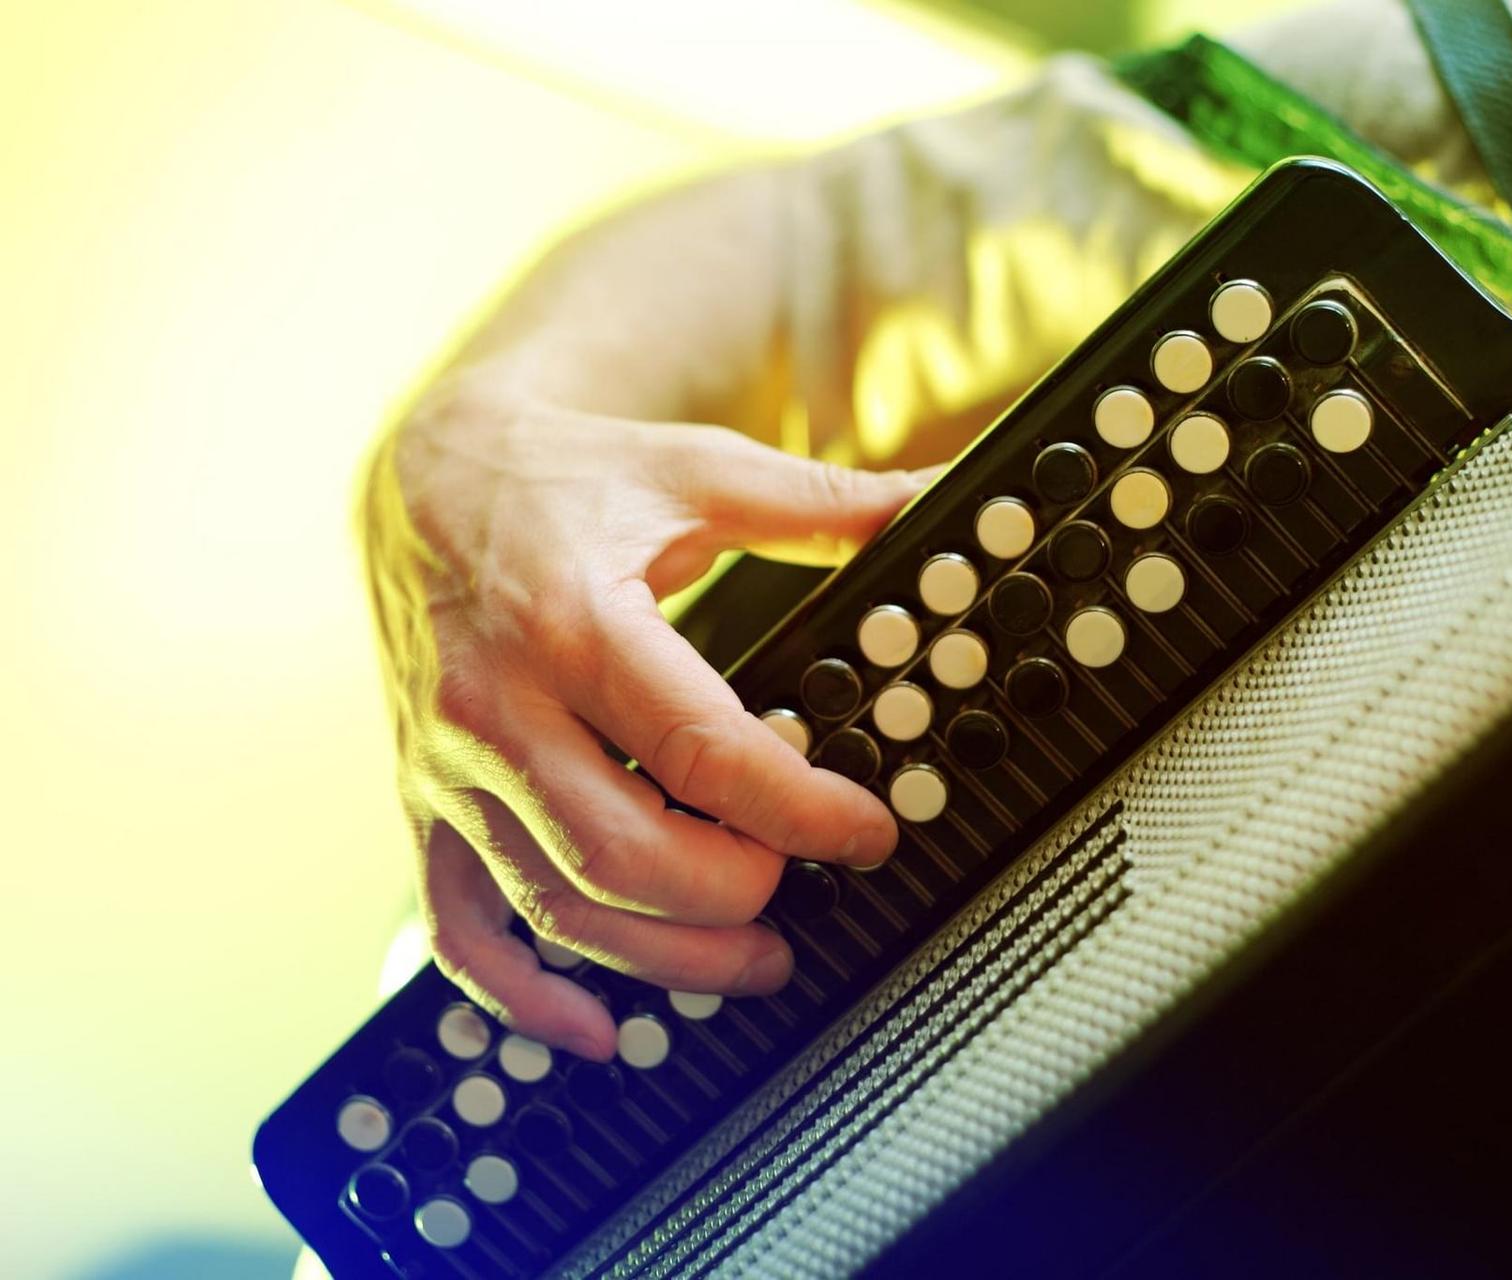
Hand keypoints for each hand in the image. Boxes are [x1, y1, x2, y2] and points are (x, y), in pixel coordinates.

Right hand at [363, 381, 926, 1059]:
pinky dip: (525, 998)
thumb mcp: (698, 471)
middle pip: (625, 856)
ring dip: (666, 958)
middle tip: (803, 892)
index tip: (868, 832)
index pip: (702, 752)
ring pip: (558, 908)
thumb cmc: (567, 478)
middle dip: (736, 896)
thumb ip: (822, 503)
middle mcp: (497, 707)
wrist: (421, 480)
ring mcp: (451, 769)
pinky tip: (598, 1028)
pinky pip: (461, 929)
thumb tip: (940, 502)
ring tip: (755, 958)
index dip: (801, 811)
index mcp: (573, 622)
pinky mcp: (425, 805)